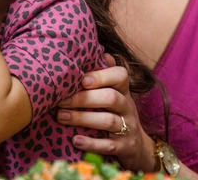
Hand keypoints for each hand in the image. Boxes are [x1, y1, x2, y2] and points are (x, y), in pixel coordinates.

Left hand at [57, 54, 155, 171]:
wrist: (137, 145)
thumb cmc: (116, 112)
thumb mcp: (114, 92)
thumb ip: (105, 74)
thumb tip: (99, 50)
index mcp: (123, 90)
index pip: (120, 76)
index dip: (101, 76)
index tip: (82, 80)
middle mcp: (127, 106)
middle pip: (110, 98)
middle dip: (84, 99)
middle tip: (60, 100)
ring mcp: (128, 127)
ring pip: (108, 121)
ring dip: (82, 118)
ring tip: (61, 117)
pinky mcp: (125, 147)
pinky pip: (109, 145)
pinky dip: (91, 143)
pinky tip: (75, 140)